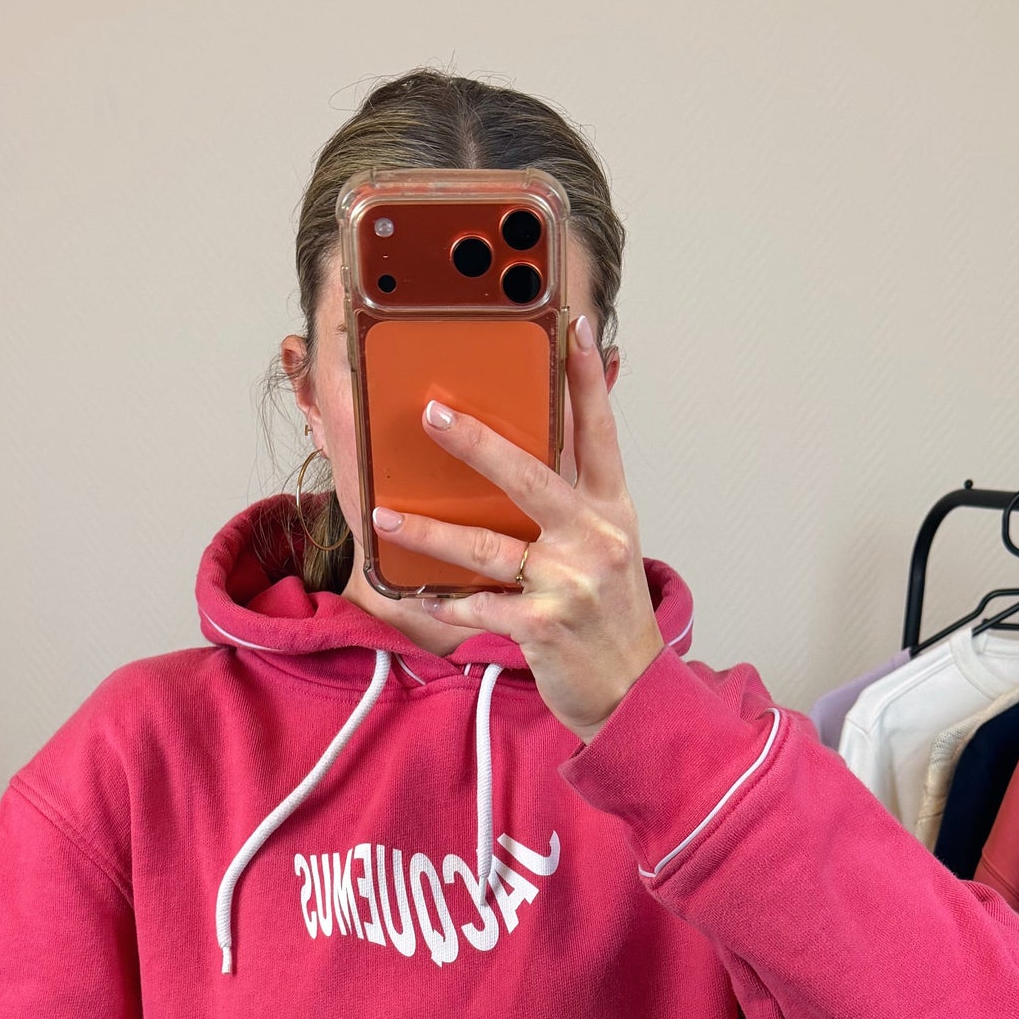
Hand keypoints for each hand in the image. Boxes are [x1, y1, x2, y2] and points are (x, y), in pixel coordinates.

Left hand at [371, 312, 663, 741]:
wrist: (632, 692)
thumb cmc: (608, 615)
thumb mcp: (608, 548)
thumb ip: (575, 501)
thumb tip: (534, 452)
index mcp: (611, 511)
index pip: (599, 433)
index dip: (588, 379)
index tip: (575, 325)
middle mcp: (594, 539)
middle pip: (530, 477)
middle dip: (476, 443)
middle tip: (431, 413)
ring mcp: (570, 583)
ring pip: (487, 546)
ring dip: (430, 532)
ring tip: (386, 516)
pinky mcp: (543, 627)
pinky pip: (480, 607)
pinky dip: (447, 604)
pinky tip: (417, 595)